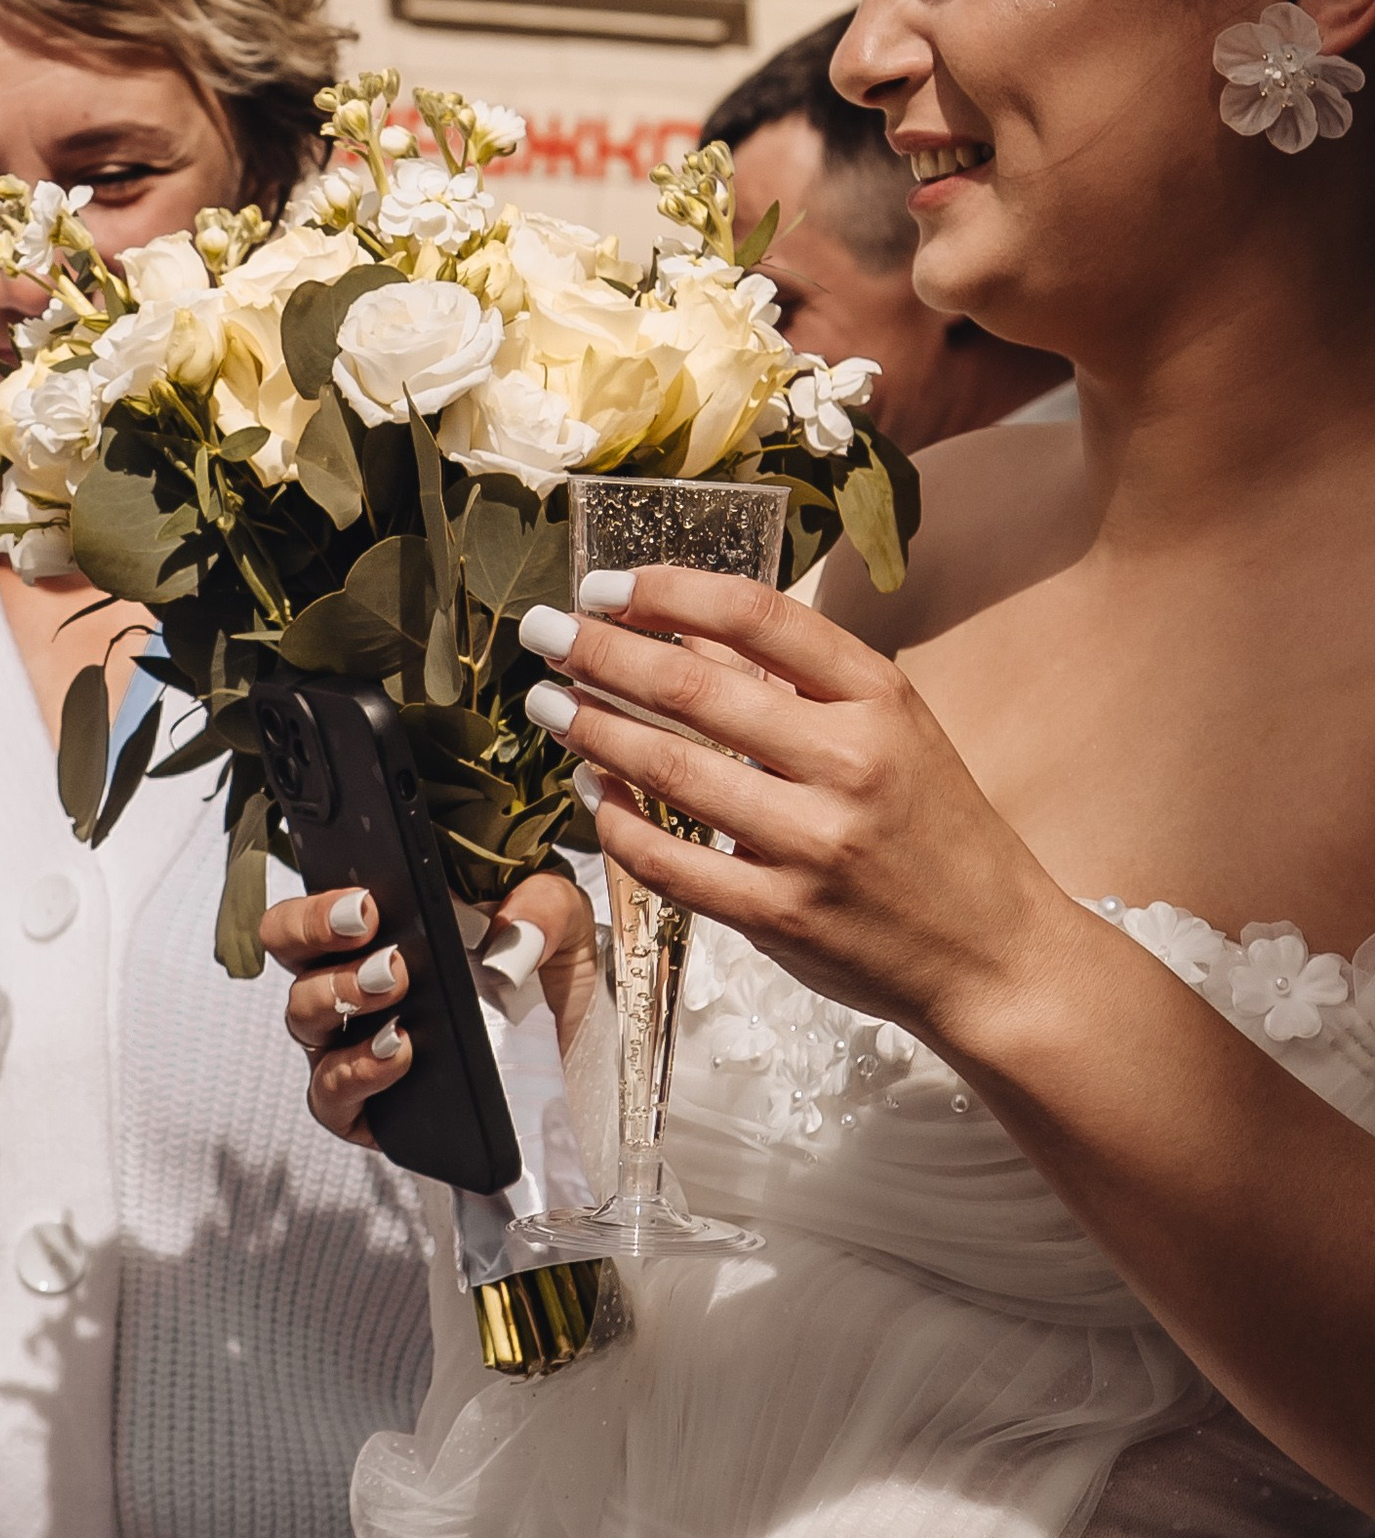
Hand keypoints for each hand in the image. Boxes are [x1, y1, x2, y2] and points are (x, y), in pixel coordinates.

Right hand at [263, 873, 594, 1151]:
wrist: (569, 1058)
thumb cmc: (541, 977)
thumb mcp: (559, 925)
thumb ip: (543, 906)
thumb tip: (507, 931)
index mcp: (376, 926)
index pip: (314, 904)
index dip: (321, 902)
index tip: (367, 904)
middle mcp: (346, 977)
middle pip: (287, 950)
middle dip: (316, 937)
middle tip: (382, 946)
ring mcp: (346, 1041)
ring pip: (303, 1016)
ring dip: (341, 997)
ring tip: (396, 992)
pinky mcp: (360, 1103)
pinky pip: (329, 1093)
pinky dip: (356, 1072)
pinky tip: (399, 1053)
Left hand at [515, 568, 1059, 1048]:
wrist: (994, 953)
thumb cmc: (934, 832)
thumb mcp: (890, 733)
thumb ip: (792, 684)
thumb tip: (677, 633)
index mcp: (881, 700)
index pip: (758, 617)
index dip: (668, 592)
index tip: (605, 584)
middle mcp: (850, 764)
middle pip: (695, 689)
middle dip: (600, 653)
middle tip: (544, 633)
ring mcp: (813, 845)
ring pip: (670, 771)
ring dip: (592, 728)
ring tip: (548, 701)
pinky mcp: (780, 916)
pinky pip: (670, 862)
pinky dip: (617, 822)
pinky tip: (593, 789)